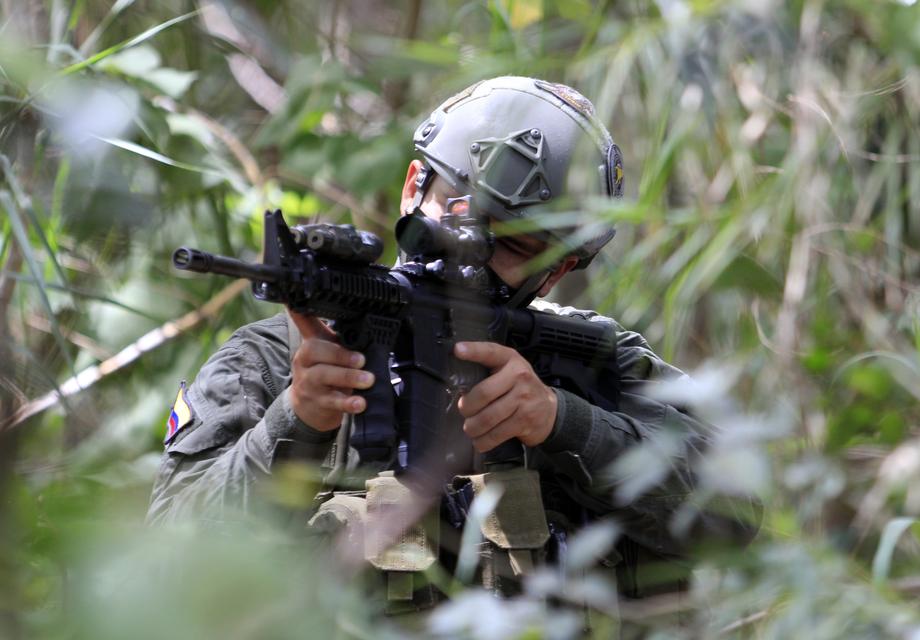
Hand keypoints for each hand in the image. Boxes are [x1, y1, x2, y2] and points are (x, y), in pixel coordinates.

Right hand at [287, 311, 373, 430]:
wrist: (309, 407)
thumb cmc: (324, 372)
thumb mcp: (328, 351)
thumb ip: (337, 336)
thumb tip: (362, 317)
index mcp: (310, 343)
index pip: (303, 322)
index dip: (300, 312)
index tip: (296, 302)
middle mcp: (305, 360)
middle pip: (315, 351)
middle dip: (340, 354)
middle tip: (361, 359)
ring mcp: (309, 382)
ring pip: (324, 376)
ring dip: (349, 377)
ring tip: (368, 380)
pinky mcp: (317, 402)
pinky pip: (332, 402)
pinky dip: (348, 403)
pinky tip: (360, 403)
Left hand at [453, 341, 556, 452]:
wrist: (550, 410)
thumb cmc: (520, 388)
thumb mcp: (508, 371)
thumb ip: (489, 372)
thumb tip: (458, 387)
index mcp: (510, 359)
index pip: (490, 352)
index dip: (473, 351)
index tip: (457, 350)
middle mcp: (519, 376)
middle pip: (483, 393)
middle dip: (467, 407)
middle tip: (464, 411)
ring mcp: (524, 399)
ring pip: (488, 417)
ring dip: (473, 427)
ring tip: (470, 428)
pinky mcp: (525, 420)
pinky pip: (497, 434)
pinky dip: (484, 441)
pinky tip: (480, 441)